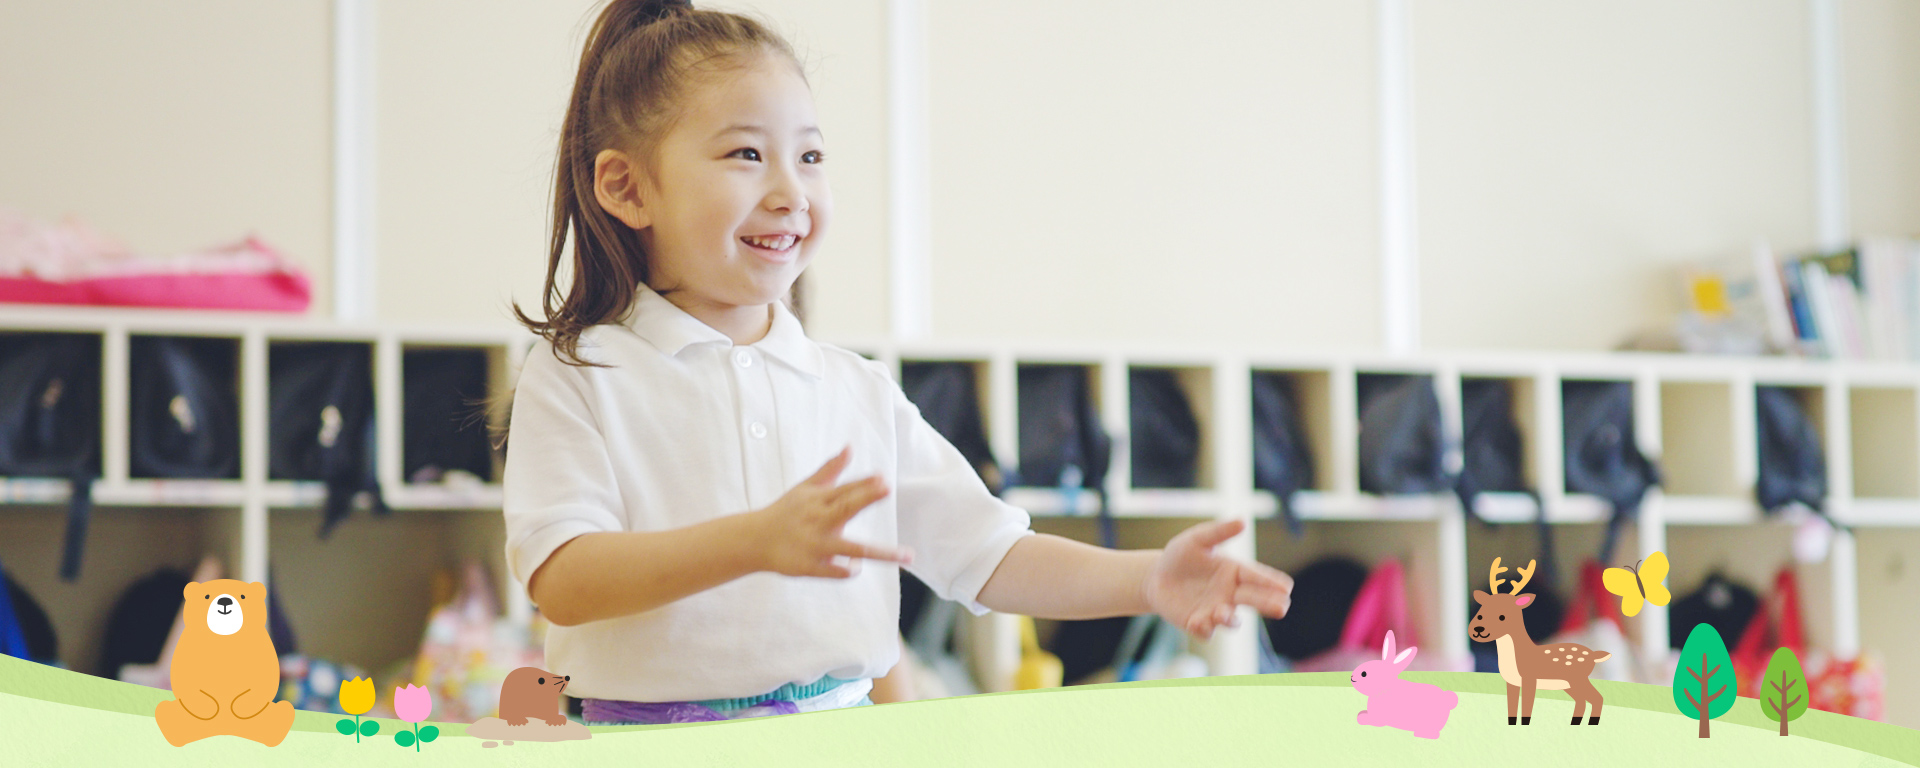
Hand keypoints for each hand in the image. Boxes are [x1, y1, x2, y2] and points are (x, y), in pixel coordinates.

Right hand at [749, 445, 912, 577]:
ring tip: (907, 556)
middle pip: (845, 508)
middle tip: (887, 488)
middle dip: (865, 498)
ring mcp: (814, 544)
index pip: (844, 490)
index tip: (883, 479)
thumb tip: (850, 447)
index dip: (863, 484)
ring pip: (851, 548)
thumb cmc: (786, 512)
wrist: (754, 540)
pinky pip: (834, 571)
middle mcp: (817, 520)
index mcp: (817, 500)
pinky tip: (857, 566)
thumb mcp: (806, 488)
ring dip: (880, 553)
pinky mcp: (808, 566)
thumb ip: (830, 470)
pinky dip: (848, 569)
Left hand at [1142, 518, 1292, 638]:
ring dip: (1229, 618)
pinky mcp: (1198, 623)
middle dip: (1268, 604)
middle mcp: (1229, 593)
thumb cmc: (1180, 556)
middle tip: (1282, 607)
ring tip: (1222, 612)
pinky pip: (1205, 630)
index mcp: (1234, 571)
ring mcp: (1215, 610)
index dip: (1271, 581)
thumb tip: (1243, 521)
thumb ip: (1218, 532)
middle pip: (1253, 600)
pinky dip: (1204, 628)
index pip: (1256, 576)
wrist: (1155, 577)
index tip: (1287, 587)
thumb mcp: (1196, 539)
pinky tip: (1197, 622)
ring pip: (1231, 620)